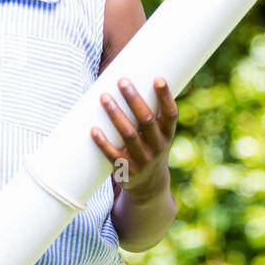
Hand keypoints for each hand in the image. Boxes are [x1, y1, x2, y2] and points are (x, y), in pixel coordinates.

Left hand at [91, 76, 177, 199]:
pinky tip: (93, 130)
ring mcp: (143, 160)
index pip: (170, 114)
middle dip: (134, 99)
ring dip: (116, 114)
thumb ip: (148, 112)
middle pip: (146, 120)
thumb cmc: (148, 147)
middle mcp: (158, 147)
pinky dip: (103, 142)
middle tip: (122, 81)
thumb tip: (127, 78)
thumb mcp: (157, 134)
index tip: (158, 78)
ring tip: (104, 97)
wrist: (149, 186)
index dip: (165, 97)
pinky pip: (113, 155)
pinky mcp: (127, 171)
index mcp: (167, 134)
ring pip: (129, 134)